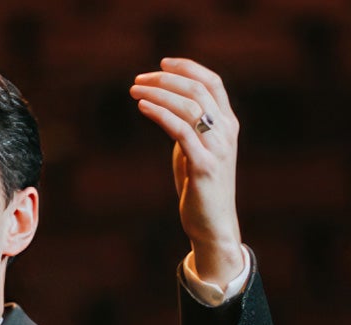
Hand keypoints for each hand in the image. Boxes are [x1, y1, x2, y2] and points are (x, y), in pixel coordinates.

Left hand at [130, 57, 242, 286]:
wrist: (212, 224)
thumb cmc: (200, 187)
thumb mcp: (194, 150)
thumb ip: (187, 129)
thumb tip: (164, 109)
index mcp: (227, 124)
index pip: (213, 83)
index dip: (188, 68)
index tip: (162, 62)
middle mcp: (227, 131)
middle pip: (198, 90)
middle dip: (166, 79)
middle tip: (138, 80)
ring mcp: (218, 148)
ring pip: (189, 106)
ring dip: (158, 94)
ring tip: (134, 90)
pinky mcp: (204, 165)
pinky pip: (181, 131)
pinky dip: (160, 114)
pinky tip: (143, 107)